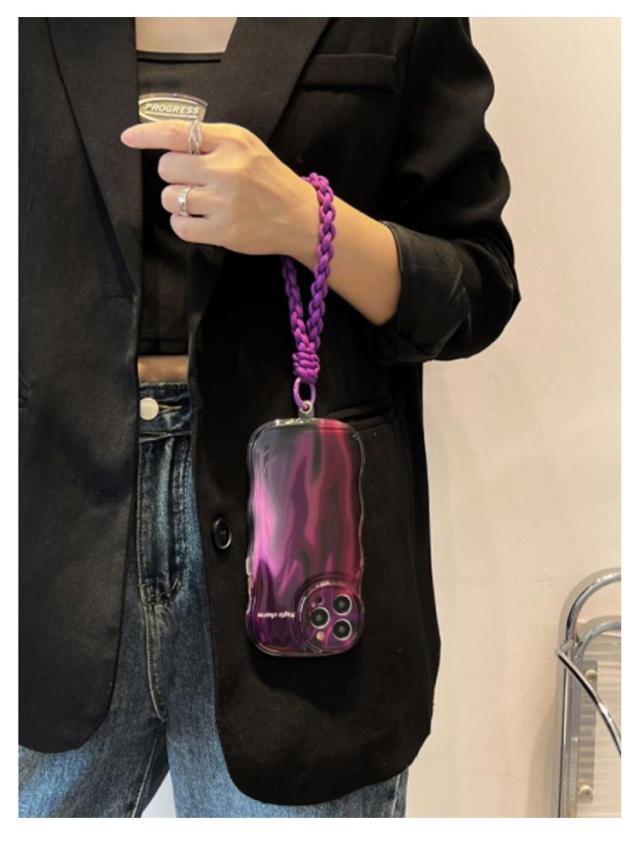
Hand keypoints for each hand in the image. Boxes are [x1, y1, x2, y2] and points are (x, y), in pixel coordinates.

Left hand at [120, 120, 317, 261]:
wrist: (300, 216)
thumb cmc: (267, 178)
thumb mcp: (245, 145)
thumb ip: (208, 140)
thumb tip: (162, 141)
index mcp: (231, 141)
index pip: (177, 133)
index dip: (146, 135)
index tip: (127, 138)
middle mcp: (227, 170)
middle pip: (167, 168)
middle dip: (172, 174)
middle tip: (191, 180)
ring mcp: (225, 203)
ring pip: (169, 198)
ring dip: (176, 200)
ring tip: (198, 202)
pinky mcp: (224, 231)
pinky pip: (180, 226)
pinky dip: (182, 223)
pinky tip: (196, 220)